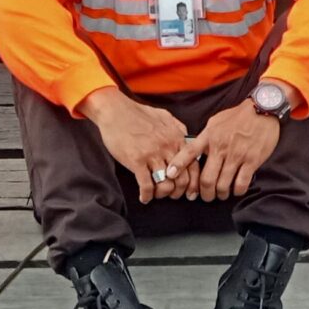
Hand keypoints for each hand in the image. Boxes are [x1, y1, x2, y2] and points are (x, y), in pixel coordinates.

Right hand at [78, 88, 192, 201]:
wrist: (115, 111)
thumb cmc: (138, 113)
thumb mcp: (164, 116)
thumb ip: (178, 127)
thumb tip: (187, 138)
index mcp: (176, 138)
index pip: (194, 167)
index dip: (193, 183)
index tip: (188, 192)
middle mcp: (167, 147)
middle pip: (182, 180)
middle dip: (178, 192)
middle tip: (171, 195)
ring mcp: (152, 155)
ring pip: (166, 185)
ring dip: (162, 194)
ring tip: (156, 194)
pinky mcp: (136, 161)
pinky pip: (146, 186)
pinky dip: (146, 196)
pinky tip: (144, 197)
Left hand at [180, 99, 283, 200]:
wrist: (262, 109)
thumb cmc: (237, 117)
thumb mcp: (215, 122)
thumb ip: (205, 138)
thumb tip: (194, 153)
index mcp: (209, 136)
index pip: (189, 152)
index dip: (177, 166)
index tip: (170, 176)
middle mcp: (220, 147)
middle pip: (206, 179)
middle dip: (204, 194)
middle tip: (206, 197)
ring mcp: (236, 155)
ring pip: (223, 185)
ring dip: (220, 194)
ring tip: (221, 194)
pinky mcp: (252, 161)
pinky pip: (241, 184)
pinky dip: (236, 191)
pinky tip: (236, 190)